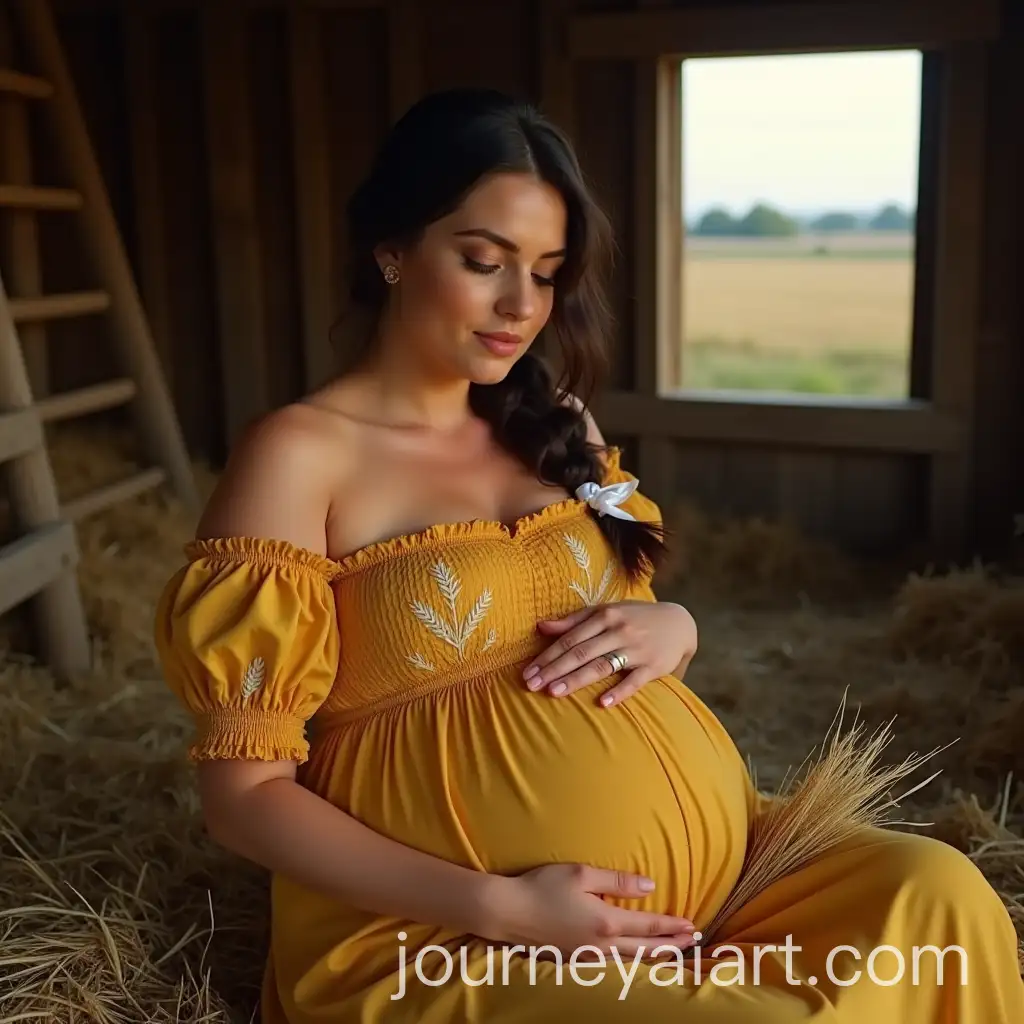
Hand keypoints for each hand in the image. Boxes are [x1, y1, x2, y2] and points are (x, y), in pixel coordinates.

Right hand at [480, 863, 695, 959]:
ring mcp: (587, 956)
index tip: (691, 926)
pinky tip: (632, 958)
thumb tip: (648, 885)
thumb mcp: (581, 874)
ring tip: (671, 953)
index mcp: (605, 922)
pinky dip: (630, 962)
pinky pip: (612, 964)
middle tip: (692, 942)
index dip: (671, 926)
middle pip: (644, 949)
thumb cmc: (542, 886)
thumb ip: (617, 881)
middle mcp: (600, 945)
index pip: (647, 926)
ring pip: (629, 961)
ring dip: (654, 956)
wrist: (508, 911)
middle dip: (670, 946)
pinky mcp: (575, 960)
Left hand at [522, 600, 697, 706]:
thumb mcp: (607, 611)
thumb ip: (574, 620)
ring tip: (554, 692)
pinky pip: (634, 681)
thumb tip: (541, 627)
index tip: (527, 671)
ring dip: (576, 679)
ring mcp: (636, 649)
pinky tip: (603, 703)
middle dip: (554, 669)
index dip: (547, 655)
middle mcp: (618, 630)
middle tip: (531, 685)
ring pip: (601, 665)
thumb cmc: (635, 618)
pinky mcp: (653, 666)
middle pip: (580, 652)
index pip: (570, 638)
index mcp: (605, 616)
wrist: (679, 623)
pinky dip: (619, 692)